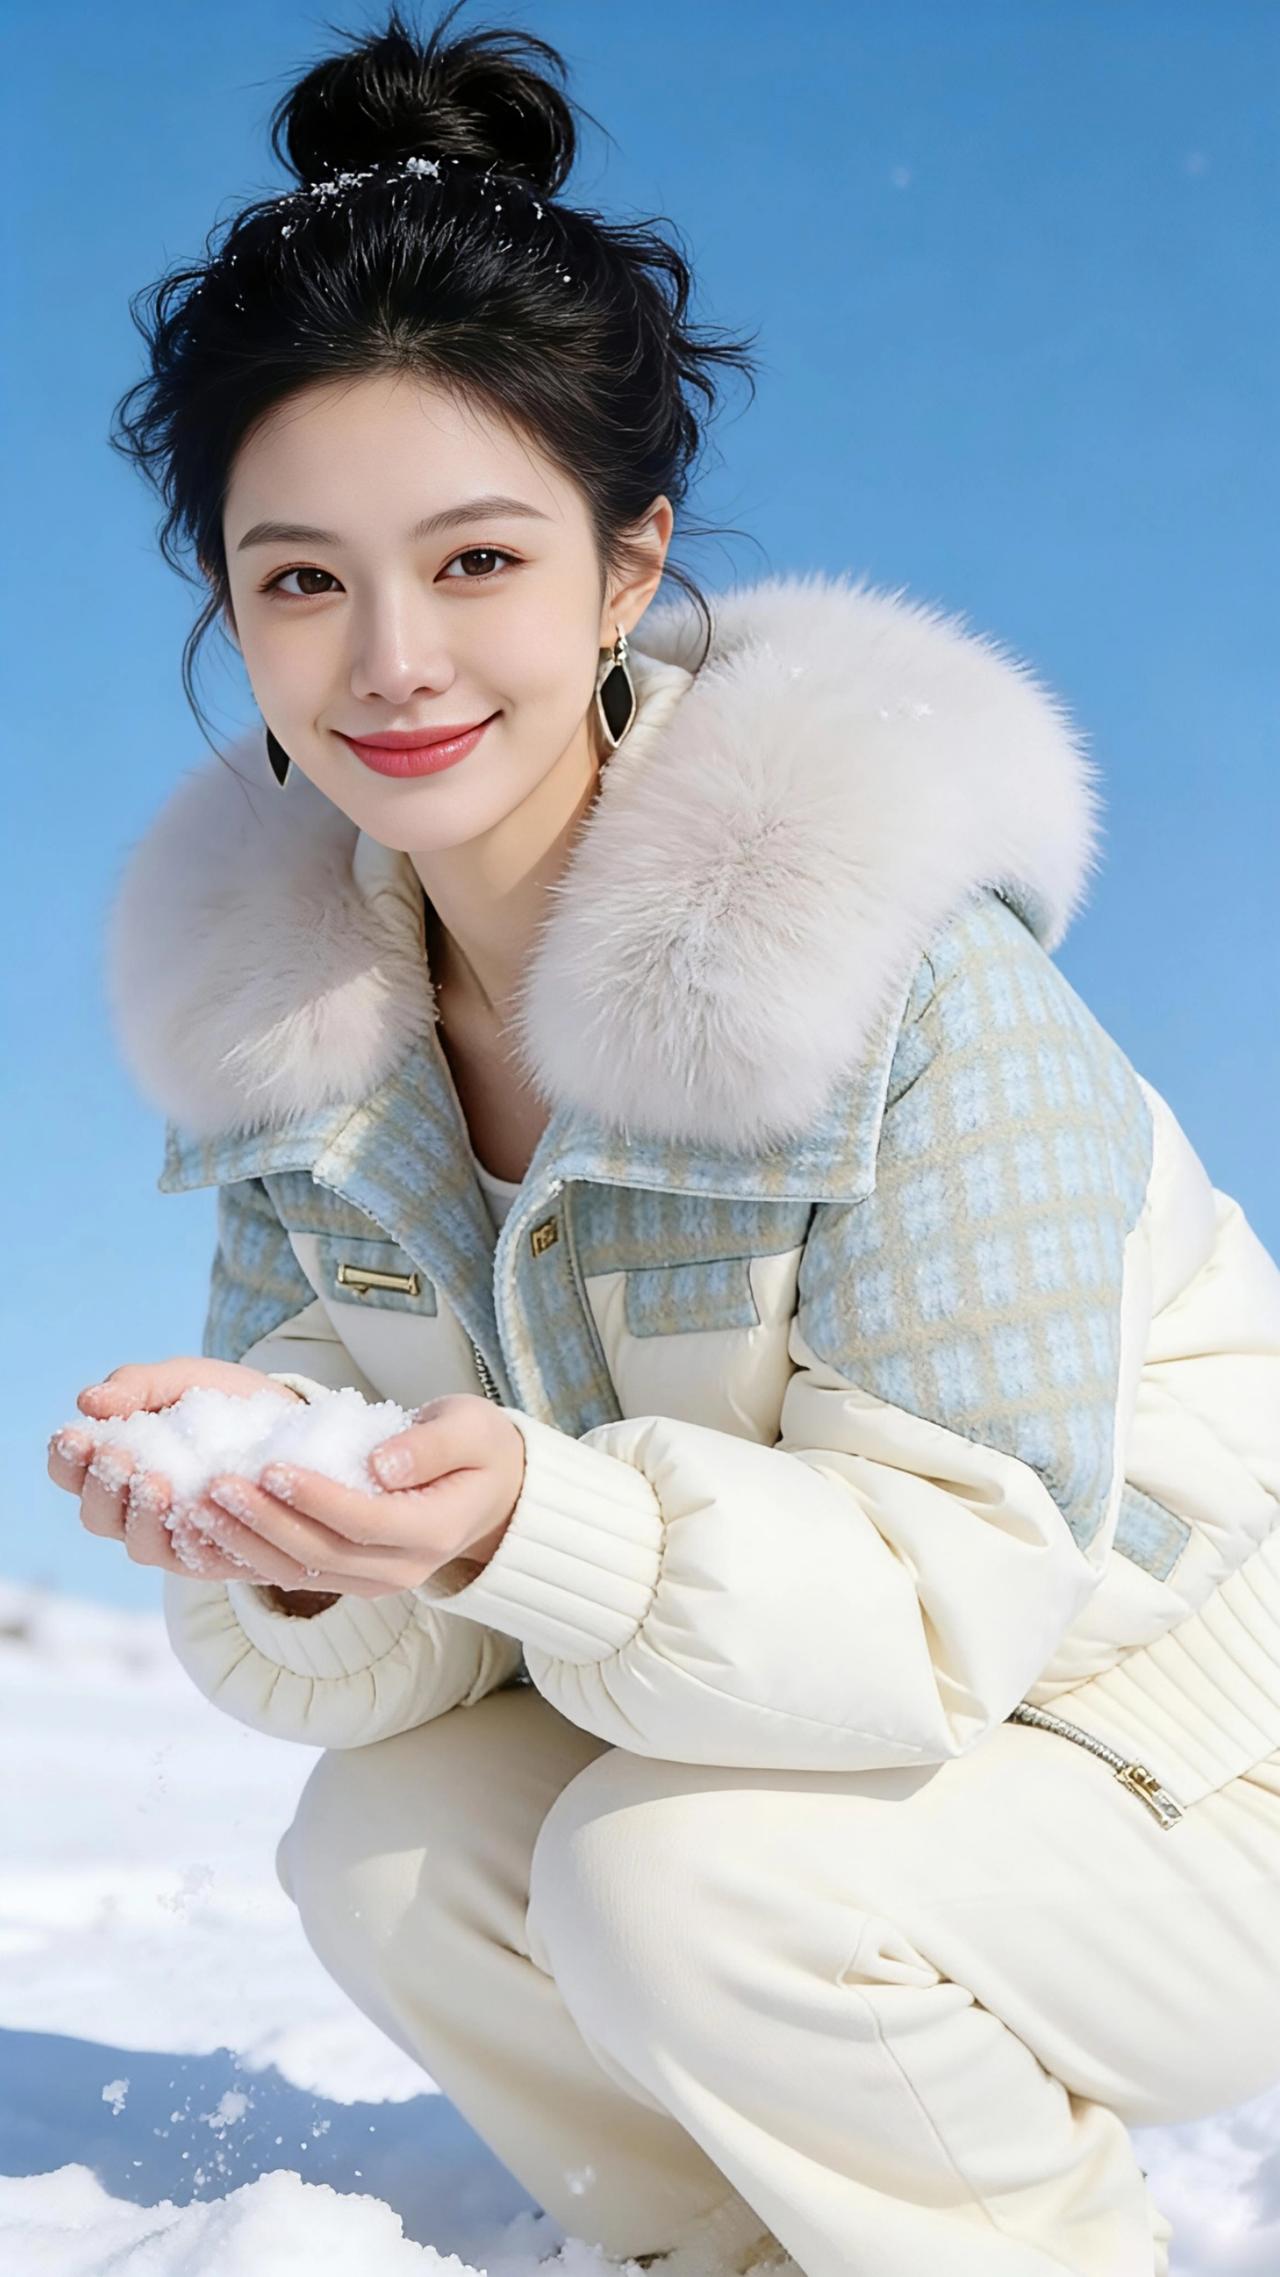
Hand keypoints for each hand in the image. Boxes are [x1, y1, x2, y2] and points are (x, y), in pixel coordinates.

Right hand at [47, 1358, 305, 1580]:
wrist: (292, 1421)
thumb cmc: (222, 1400)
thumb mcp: (182, 1379)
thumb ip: (136, 1386)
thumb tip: (87, 1401)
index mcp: (116, 1467)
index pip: (70, 1475)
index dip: (65, 1460)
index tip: (76, 1434)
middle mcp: (136, 1510)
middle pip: (97, 1516)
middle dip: (102, 1487)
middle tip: (118, 1454)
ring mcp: (175, 1536)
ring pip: (141, 1545)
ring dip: (141, 1517)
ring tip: (156, 1482)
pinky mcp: (218, 1554)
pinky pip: (197, 1560)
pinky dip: (192, 1541)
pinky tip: (197, 1514)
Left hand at [191, 1393, 527, 1600]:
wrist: (490, 1494)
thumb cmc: (477, 1448)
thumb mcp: (471, 1429)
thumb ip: (431, 1444)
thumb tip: (381, 1463)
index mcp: (434, 1531)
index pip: (365, 1521)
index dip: (315, 1498)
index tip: (269, 1466)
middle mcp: (402, 1570)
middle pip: (321, 1553)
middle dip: (263, 1521)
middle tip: (214, 1484)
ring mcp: (373, 1582)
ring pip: (299, 1572)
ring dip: (244, 1542)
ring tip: (198, 1504)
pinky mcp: (348, 1579)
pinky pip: (291, 1574)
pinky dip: (247, 1555)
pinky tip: (209, 1527)